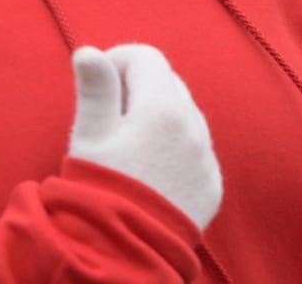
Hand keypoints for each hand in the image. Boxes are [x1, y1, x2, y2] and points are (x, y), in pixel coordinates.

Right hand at [67, 44, 221, 230]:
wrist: (126, 251)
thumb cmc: (99, 188)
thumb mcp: (90, 135)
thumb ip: (95, 88)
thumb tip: (89, 51)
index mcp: (160, 107)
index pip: (146, 57)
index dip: (119, 60)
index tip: (100, 83)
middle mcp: (192, 126)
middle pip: (169, 81)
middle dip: (140, 86)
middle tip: (111, 114)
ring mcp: (206, 157)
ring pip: (187, 113)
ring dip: (162, 114)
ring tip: (131, 143)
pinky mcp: (212, 184)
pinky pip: (198, 149)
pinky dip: (178, 146)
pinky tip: (152, 168)